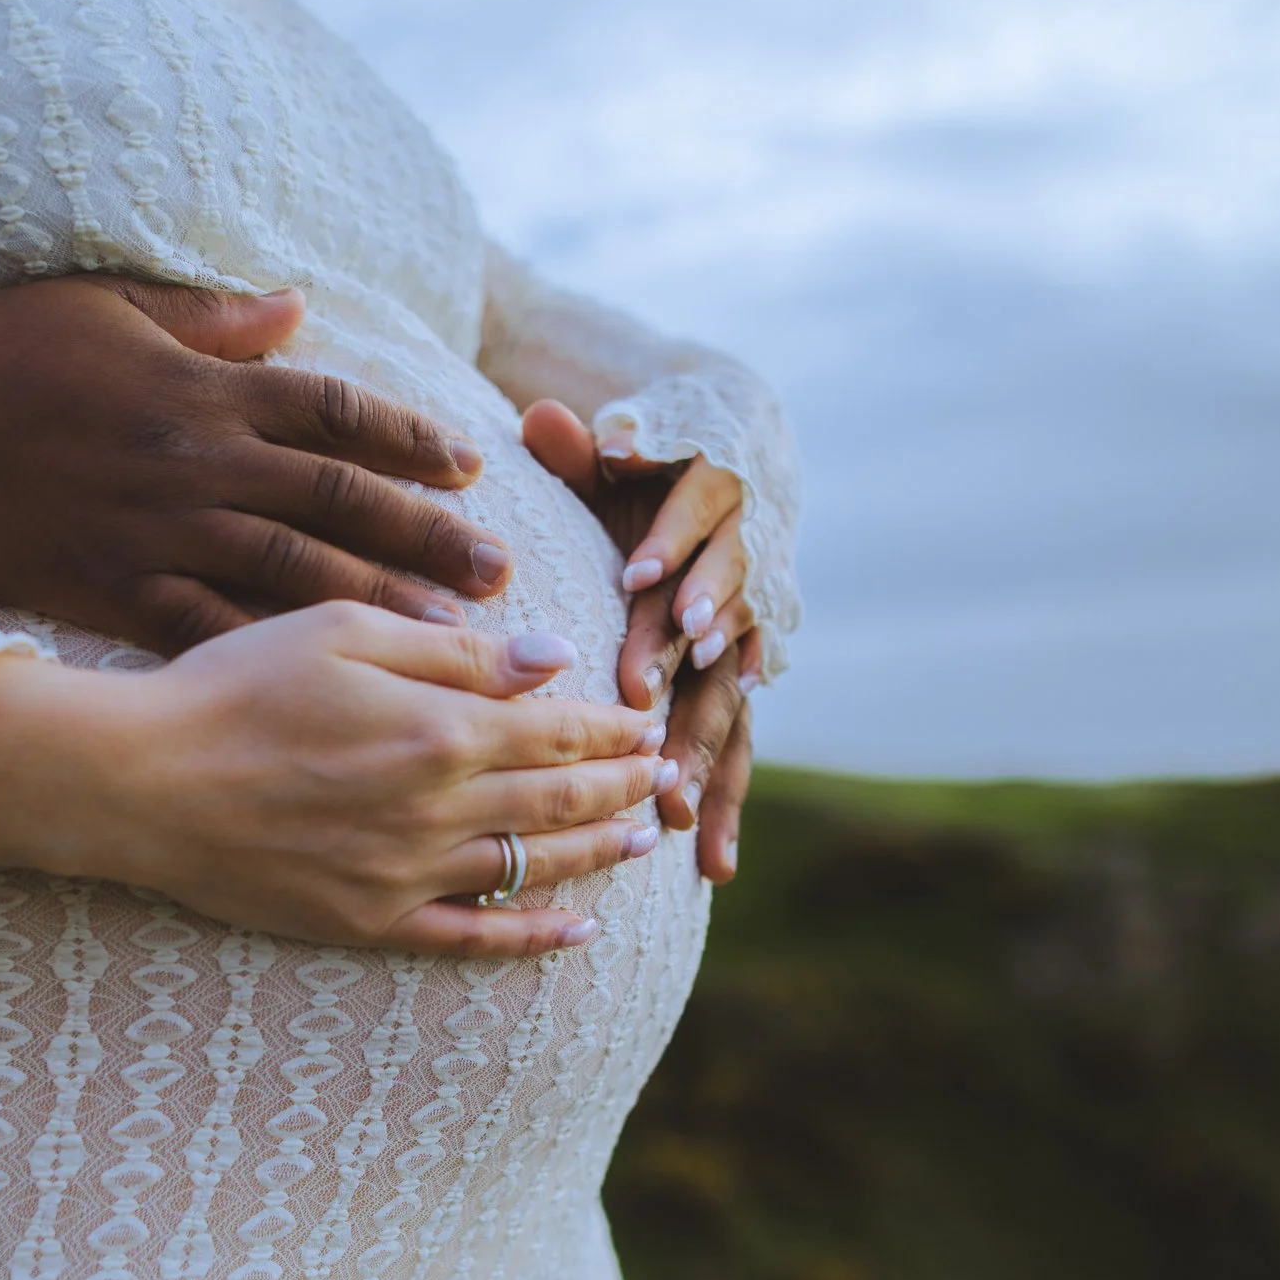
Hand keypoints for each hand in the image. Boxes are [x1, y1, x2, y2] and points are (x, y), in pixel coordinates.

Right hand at [0, 277, 512, 652]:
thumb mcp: (110, 309)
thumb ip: (211, 322)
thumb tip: (295, 307)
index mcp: (205, 388)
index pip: (336, 412)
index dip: (411, 438)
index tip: (473, 465)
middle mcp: (198, 463)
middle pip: (339, 504)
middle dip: (426, 538)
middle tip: (503, 573)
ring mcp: (159, 535)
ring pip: (294, 577)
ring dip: (380, 610)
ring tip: (454, 642)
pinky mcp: (116, 593)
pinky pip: (214, 635)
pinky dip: (278, 665)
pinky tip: (336, 701)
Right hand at [0, 604, 680, 956]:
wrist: (140, 781)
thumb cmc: (232, 685)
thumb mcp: (343, 629)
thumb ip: (454, 649)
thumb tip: (546, 657)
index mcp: (440, 729)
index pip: (558, 727)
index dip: (612, 724)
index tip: (649, 716)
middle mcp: (438, 810)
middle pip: (560, 798)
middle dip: (625, 784)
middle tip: (667, 776)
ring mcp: (406, 876)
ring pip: (532, 867)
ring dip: (599, 852)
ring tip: (643, 838)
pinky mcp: (368, 923)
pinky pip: (471, 938)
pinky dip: (531, 935)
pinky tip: (576, 930)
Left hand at [518, 400, 755, 882]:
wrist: (708, 506)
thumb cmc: (637, 485)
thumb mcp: (612, 462)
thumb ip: (581, 449)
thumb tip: (542, 415)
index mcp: (712, 508)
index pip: (699, 522)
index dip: (674, 547)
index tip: (639, 574)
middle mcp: (735, 578)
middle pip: (712, 619)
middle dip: (677, 659)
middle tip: (644, 693)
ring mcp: (738, 644)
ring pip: (726, 695)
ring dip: (701, 746)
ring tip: (673, 796)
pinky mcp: (730, 696)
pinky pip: (736, 754)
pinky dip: (723, 807)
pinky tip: (712, 864)